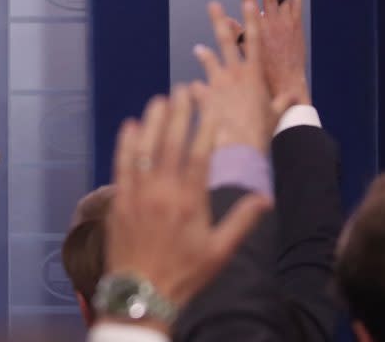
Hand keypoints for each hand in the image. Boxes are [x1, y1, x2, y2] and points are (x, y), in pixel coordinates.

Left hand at [105, 87, 271, 314]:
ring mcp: (138, 194)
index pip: (200, 154)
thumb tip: (265, 197)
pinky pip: (122, 164)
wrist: (142, 294)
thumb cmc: (184, 274)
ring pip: (144, 149)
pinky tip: (130, 126)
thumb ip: (242, 221)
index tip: (210, 106)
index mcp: (190, 202)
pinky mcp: (119, 201)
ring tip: (160, 99)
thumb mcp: (220, 252)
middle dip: (179, 114)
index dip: (205, 127)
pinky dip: (126, 143)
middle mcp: (163, 192)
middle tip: (183, 91)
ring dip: (152, 121)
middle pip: (171, 144)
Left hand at [193, 1, 290, 152]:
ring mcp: (217, 83)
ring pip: (208, 61)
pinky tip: (192, 90)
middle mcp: (234, 73)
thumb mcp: (275, 114)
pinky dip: (195, 89)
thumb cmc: (260, 130)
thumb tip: (294, 98)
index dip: (250, 20)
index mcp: (254, 74)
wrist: (239, 145)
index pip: (253, 40)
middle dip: (219, 20)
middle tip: (213, 5)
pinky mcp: (204, 96)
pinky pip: (197, 88)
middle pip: (225, 41)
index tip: (246, 1)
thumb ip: (283, 102)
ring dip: (204, 55)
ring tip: (198, 49)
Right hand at [239, 0, 309, 104]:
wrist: (284, 81)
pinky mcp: (297, 28)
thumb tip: (227, 20)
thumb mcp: (244, 52)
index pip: (249, 2)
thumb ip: (237, 34)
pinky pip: (297, 7)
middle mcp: (271, 23)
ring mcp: (286, 24)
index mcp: (256, 29)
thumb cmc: (262, 70)